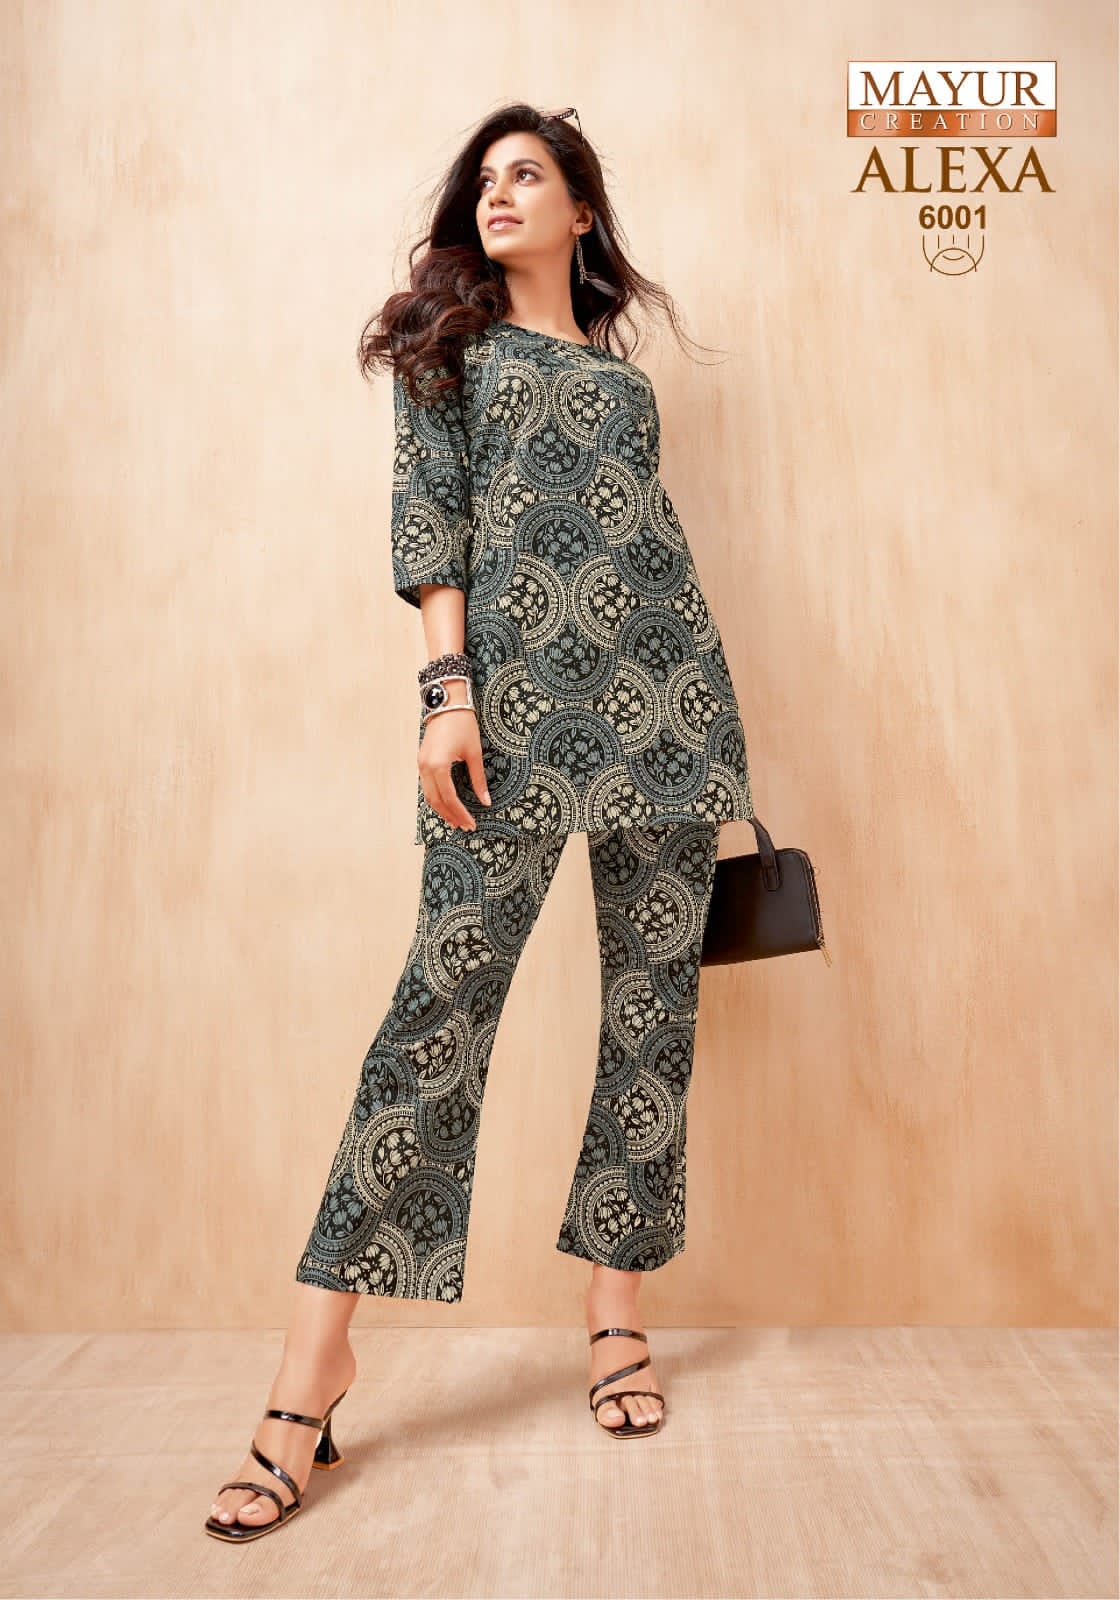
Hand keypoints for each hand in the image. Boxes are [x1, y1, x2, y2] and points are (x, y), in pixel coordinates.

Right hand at [418, 697, 491, 830]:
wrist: (447, 703)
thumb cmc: (463, 724)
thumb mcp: (474, 753)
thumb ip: (478, 779)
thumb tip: (486, 801)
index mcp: (438, 766)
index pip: (450, 798)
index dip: (460, 813)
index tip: (471, 824)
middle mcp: (425, 767)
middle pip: (436, 800)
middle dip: (450, 815)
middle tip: (464, 826)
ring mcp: (421, 764)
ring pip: (429, 795)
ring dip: (442, 809)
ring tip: (455, 820)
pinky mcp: (422, 760)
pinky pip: (426, 786)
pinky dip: (436, 797)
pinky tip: (446, 803)